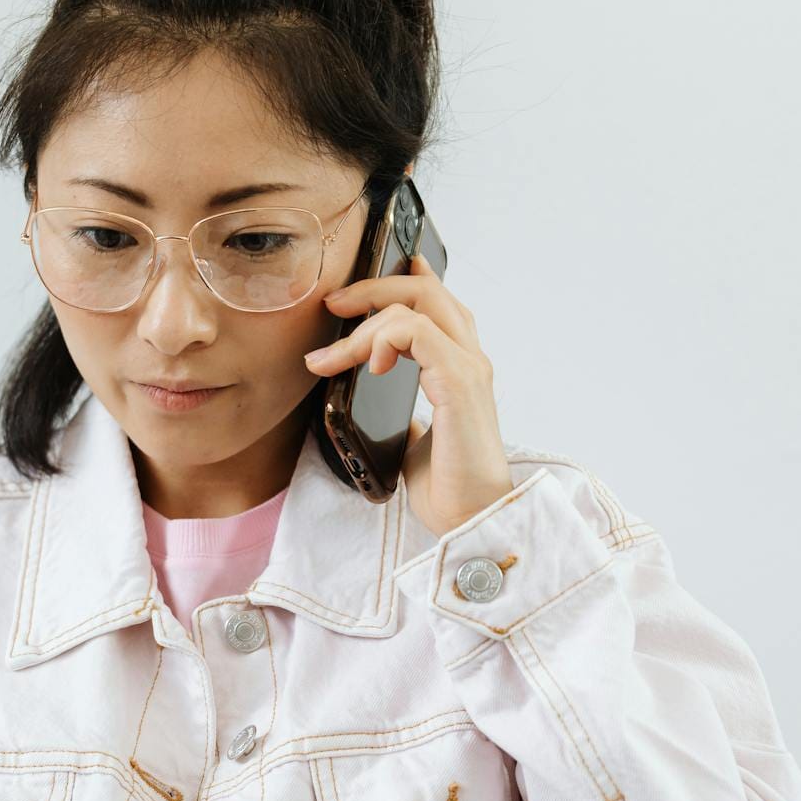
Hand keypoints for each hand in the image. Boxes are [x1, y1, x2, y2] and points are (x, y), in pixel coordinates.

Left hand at [302, 251, 513, 536]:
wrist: (469, 521)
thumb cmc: (447, 487)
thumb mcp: (412, 439)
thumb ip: (404, 414)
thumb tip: (372, 405)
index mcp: (459, 369)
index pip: (440, 304)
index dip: (407, 280)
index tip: (365, 280)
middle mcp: (469, 361)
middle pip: (427, 292)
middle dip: (372, 288)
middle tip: (333, 305)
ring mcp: (468, 370)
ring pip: (417, 306)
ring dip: (362, 325)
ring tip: (330, 359)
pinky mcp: (459, 384)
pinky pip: (417, 334)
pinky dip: (382, 340)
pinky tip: (368, 367)